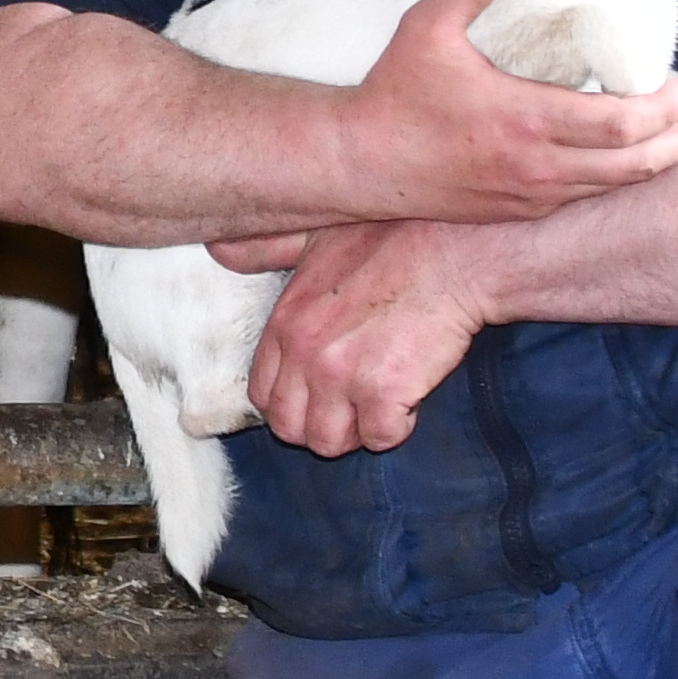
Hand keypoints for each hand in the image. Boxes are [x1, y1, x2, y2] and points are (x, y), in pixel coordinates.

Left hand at [241, 219, 486, 455]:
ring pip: (327, 442)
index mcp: (286, 322)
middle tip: (354, 407)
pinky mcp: (384, 391)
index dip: (290, 401)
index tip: (319, 394)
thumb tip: (219, 250)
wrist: (458, 249)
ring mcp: (342, 375)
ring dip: (355, 432)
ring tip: (380, 406)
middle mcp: (305, 352)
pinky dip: (396, 428)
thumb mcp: (317, 235)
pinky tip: (410, 399)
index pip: (262, 392)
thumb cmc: (396, 237)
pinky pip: (379, 438)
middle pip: (288, 426)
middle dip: (318, 425)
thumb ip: (268, 249)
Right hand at [324, 0, 677, 222]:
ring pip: (613, 188)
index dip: (666, 110)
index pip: (621, 126)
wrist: (357, 163)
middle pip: (635, 166)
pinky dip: (616, 179)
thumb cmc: (394, 94)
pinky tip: (631, 159)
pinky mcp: (516, 211)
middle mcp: (535, 167)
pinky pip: (582, 199)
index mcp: (524, 120)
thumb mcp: (428, 28)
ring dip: (657, 162)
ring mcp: (527, 196)